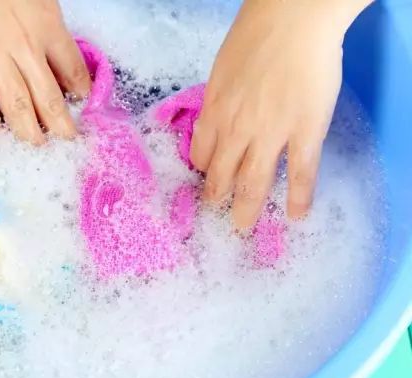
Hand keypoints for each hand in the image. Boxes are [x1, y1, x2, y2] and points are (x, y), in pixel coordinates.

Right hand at [0, 0, 90, 143]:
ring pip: (14, 101)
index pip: (73, 69)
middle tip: (66, 140)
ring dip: (27, 128)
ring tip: (36, 144)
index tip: (82, 107)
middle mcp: (23, 44)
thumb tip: (60, 64)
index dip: (81, 93)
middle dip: (60, 124)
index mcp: (47, 26)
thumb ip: (49, 29)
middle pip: (47, 95)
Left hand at [191, 0, 371, 227]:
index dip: (203, 171)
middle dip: (217, 200)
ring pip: (253, 183)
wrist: (293, 19)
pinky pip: (301, 174)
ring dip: (246, 209)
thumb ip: (218, 99)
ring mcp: (270, 134)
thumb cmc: (256, 35)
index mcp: (214, 111)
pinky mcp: (305, 133)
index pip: (201, 154)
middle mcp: (236, 130)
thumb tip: (214, 120)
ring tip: (242, 228)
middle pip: (222, 176)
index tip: (206, 182)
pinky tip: (297, 216)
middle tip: (216, 216)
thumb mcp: (222, 69)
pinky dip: (299, 199)